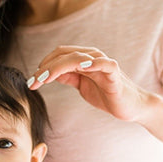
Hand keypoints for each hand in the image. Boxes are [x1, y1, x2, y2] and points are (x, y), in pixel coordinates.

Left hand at [27, 46, 149, 121]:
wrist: (130, 106)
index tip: (32, 81)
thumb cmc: (107, 95)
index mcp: (83, 59)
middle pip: (64, 55)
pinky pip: (105, 64)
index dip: (43, 66)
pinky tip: (82, 67)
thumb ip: (69, 77)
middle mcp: (92, 57)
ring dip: (58, 67)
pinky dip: (94, 63)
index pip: (59, 55)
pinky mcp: (115, 73)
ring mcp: (103, 63)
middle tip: (33, 82)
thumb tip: (49, 73)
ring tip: (45, 78)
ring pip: (78, 58)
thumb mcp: (82, 85)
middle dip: (45, 68)